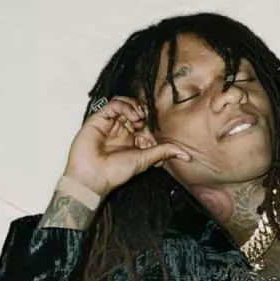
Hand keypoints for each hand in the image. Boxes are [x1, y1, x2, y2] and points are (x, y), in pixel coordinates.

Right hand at [63, 96, 190, 196]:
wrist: (93, 177)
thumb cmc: (115, 172)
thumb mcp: (146, 159)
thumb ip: (164, 152)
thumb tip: (186, 155)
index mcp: (132, 139)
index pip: (147, 123)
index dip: (153, 124)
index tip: (156, 134)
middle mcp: (122, 130)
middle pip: (137, 110)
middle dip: (146, 113)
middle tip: (148, 121)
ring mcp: (111, 123)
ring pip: (126, 104)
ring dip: (136, 107)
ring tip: (139, 118)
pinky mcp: (99, 118)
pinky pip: (114, 104)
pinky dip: (125, 105)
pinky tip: (132, 116)